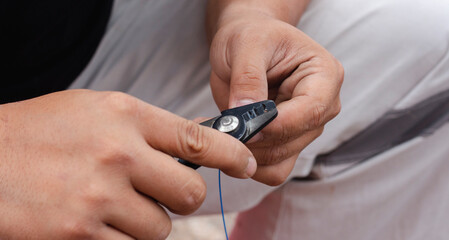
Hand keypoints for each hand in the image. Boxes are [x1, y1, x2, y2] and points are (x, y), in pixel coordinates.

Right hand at [0, 90, 255, 238]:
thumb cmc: (41, 132)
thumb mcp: (96, 111)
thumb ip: (145, 128)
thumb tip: (195, 145)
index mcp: (125, 116)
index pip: (197, 138)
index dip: (232, 153)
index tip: (246, 164)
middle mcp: (118, 154)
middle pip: (188, 194)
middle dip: (181, 199)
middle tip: (160, 192)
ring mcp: (100, 198)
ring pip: (160, 229)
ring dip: (146, 222)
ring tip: (112, 206)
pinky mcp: (82, 235)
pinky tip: (98, 224)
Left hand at [209, 11, 342, 184]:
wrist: (246, 43)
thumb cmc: (252, 35)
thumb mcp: (247, 44)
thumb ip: (248, 77)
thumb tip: (245, 111)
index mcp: (324, 75)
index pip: (311, 111)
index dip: (277, 124)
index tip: (244, 126)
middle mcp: (321, 106)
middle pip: (293, 141)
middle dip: (255, 140)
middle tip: (221, 127)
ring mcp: (304, 128)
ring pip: (280, 160)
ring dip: (246, 152)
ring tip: (220, 129)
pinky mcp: (285, 142)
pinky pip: (271, 169)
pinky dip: (246, 162)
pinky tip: (229, 141)